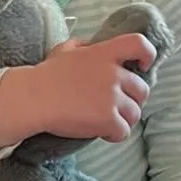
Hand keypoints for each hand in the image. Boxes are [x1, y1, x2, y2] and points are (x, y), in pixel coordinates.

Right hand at [33, 33, 157, 142]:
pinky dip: (113, 135)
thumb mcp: (65, 50)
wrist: (33, 98)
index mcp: (105, 53)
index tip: (143, 65)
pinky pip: (124, 132)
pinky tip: (99, 132)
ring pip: (135, 113)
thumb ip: (85, 47)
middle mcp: (114, 73)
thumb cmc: (45, 75)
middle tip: (115, 106)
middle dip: (132, 99)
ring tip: (105, 121)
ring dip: (123, 119)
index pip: (139, 45)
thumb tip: (92, 47)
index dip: (148, 55)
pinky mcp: (108, 119)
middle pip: (142, 89)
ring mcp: (113, 97)